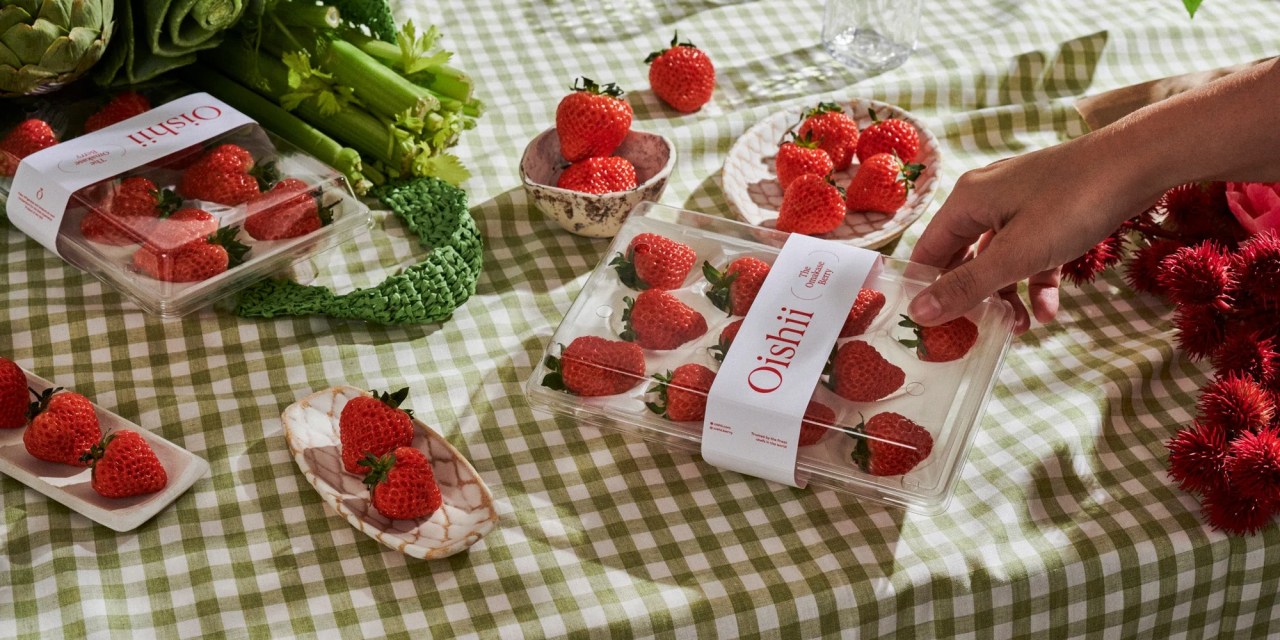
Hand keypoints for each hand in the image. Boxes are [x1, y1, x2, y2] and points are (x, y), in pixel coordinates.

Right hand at [906, 137, 1162, 332]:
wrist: (1140, 163)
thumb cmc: (1072, 203)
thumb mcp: (1016, 254)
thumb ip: (967, 286)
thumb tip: (918, 314)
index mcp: (966, 202)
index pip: (929, 252)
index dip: (927, 290)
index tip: (933, 329)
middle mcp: (986, 199)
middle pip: (963, 257)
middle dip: (972, 297)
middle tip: (976, 332)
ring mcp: (1019, 204)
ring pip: (999, 258)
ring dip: (1006, 295)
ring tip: (1019, 328)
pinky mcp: (1049, 211)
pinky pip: (1031, 252)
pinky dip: (1036, 280)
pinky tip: (1048, 310)